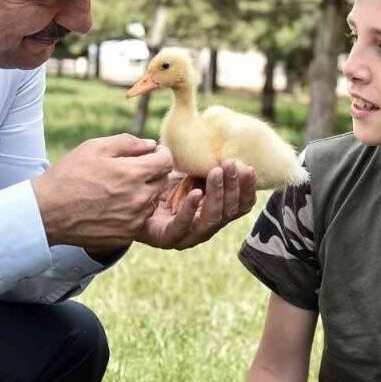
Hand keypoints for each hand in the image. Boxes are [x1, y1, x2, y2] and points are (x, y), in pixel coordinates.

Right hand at [31, 134, 172, 252]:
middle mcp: (139, 198)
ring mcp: (134, 220)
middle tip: (131, 170)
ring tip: (119, 188)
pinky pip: (141, 219)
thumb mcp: (94, 147)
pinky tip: (113, 205)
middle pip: (162, 181)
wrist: (47, 212)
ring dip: (144, 192)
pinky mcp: (126, 235)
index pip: (166, 161)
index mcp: (133, 174)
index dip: (161, 153)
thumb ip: (127, 142)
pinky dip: (133, 211)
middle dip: (152, 172)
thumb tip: (150, 145)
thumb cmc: (69, 175)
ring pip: (152, 201)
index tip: (152, 153)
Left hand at [137, 160, 256, 249]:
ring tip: (215, 173)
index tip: (249, 168)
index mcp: (217, 213)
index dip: (248, 189)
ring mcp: (188, 236)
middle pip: (229, 212)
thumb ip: (207, 166)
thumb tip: (227, 144)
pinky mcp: (166, 238)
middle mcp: (206, 227)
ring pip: (211, 220)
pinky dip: (190, 209)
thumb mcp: (190, 172)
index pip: (241, 206)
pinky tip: (195, 192)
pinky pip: (182, 226)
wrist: (131, 197)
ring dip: (216, 195)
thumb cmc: (164, 184)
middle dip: (232, 187)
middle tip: (230, 164)